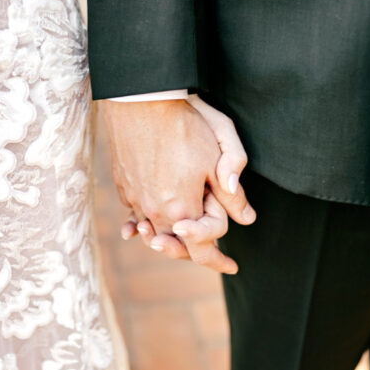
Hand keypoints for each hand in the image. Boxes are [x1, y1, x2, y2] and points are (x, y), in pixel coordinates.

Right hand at [105, 97, 253, 272]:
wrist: (140, 102)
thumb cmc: (183, 126)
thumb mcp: (218, 156)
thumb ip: (231, 193)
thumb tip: (247, 218)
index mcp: (181, 210)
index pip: (200, 250)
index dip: (218, 262)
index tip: (232, 267)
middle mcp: (154, 211)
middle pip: (173, 245)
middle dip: (190, 251)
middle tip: (209, 255)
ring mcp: (134, 198)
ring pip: (151, 230)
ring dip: (164, 237)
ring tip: (174, 241)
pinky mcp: (122, 184)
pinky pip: (134, 213)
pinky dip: (141, 221)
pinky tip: (141, 224)